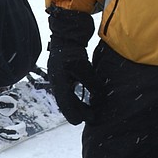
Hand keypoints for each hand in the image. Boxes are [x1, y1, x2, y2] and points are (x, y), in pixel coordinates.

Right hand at [46, 9, 96, 124]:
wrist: (64, 36)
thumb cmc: (73, 51)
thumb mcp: (84, 68)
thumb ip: (92, 84)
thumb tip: (100, 97)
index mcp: (59, 83)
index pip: (67, 104)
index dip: (76, 114)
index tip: (86, 120)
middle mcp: (56, 83)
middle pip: (66, 104)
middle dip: (78, 111)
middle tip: (91, 117)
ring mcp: (57, 79)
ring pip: (66, 99)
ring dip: (77, 105)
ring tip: (89, 110)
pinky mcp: (61, 75)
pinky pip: (67, 92)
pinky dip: (75, 98)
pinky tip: (84, 98)